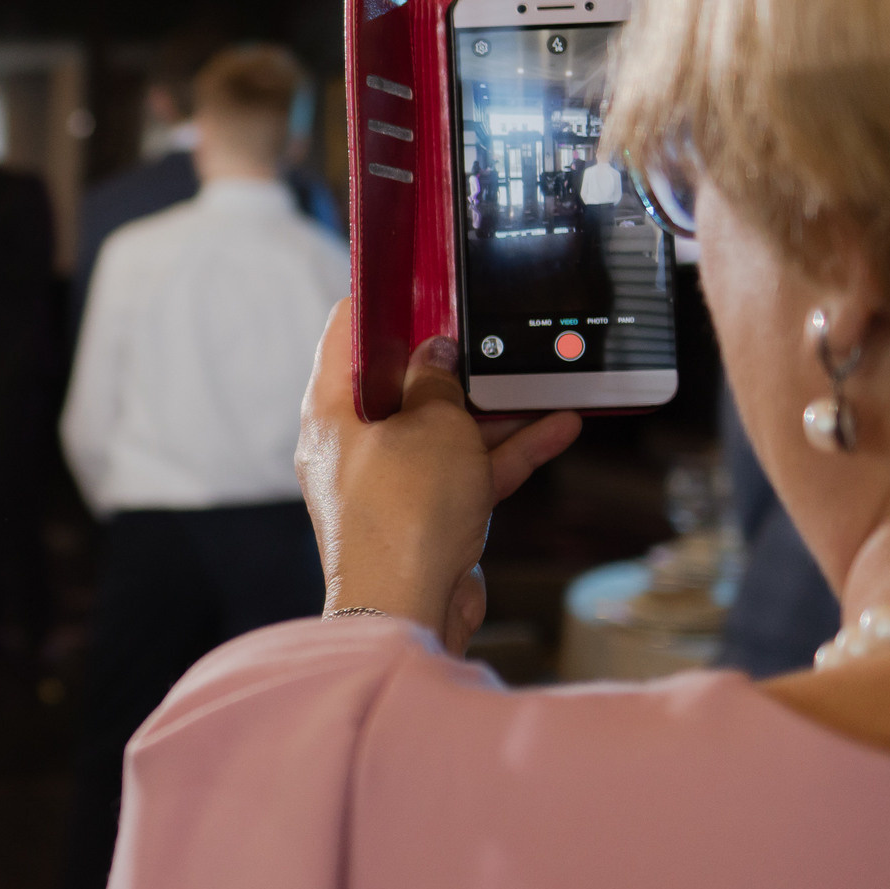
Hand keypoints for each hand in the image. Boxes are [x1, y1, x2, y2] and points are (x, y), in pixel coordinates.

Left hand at [295, 299, 580, 653]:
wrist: (408, 610)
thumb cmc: (404, 516)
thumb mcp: (432, 427)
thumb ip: (437, 383)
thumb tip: (436, 354)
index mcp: (331, 414)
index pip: (344, 337)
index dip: (379, 302)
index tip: (414, 278)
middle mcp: (352, 445)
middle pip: (400, 384)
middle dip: (448, 357)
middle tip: (486, 326)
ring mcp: (389, 481)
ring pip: (442, 429)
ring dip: (491, 406)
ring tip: (538, 374)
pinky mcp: (424, 513)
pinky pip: (466, 469)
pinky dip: (507, 449)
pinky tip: (558, 425)